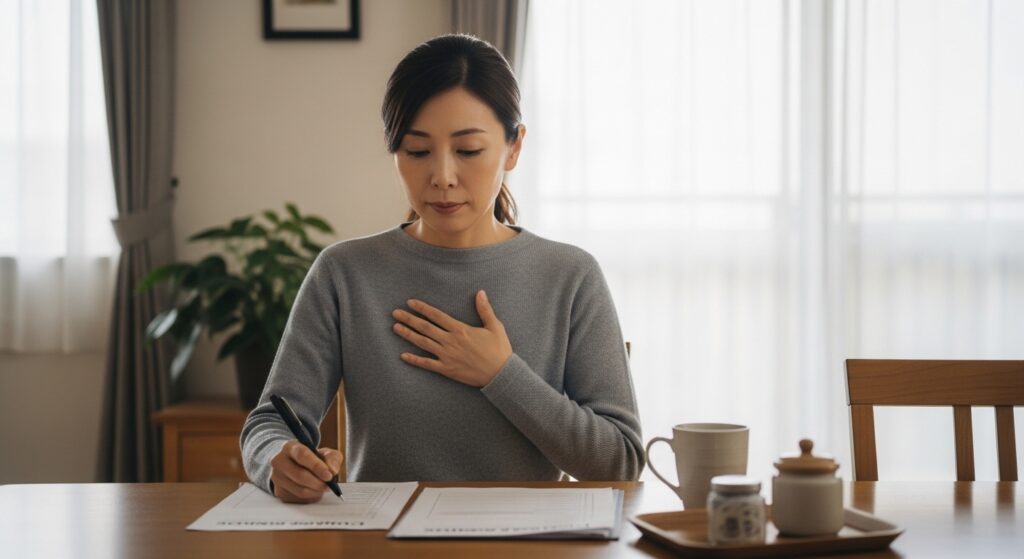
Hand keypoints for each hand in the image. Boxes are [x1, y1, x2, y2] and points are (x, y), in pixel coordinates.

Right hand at [269, 440, 343, 502]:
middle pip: (300, 475)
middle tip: (330, 486)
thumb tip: (332, 471)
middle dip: (319, 483)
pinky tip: (314, 491)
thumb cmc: (311, 458)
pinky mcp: (279, 492)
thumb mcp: (324, 452)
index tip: (329, 475)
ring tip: (324, 488)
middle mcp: (279, 461)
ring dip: (316, 492)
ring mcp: (277, 478)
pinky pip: (298, 499)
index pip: (302, 455)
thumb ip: (332, 458)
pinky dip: (310, 497)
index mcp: (291, 447)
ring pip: (299, 490)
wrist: (293, 464)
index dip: (317, 466)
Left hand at [392, 290, 512, 387]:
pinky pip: (427, 364)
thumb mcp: (495, 326)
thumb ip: (485, 309)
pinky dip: (414, 360)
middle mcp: (450, 341)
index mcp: (460, 329)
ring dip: (408, 335)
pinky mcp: (447, 369)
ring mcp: (447, 356)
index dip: (422, 308)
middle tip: (395, 312)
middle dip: (409, 319)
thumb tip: (480, 292)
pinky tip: (403, 356)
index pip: (437, 315)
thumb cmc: (499, 350)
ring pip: (423, 343)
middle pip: (425, 328)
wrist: (501, 374)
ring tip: (395, 327)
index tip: (410, 302)